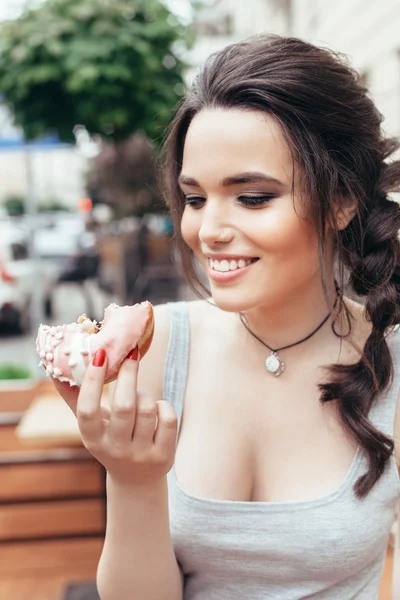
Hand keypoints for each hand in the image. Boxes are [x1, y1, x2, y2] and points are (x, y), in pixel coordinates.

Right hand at [52, 348, 177, 486]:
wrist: (136, 480)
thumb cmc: (110, 440)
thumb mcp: (92, 426)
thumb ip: (74, 399)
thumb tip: (53, 369)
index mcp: (93, 440)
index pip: (87, 411)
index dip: (93, 382)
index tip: (100, 354)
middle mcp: (116, 449)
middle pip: (125, 407)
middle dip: (129, 374)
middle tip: (131, 353)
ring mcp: (141, 454)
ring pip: (148, 409)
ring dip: (145, 394)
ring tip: (140, 394)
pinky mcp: (164, 455)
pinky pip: (168, 419)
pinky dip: (163, 406)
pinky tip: (157, 409)